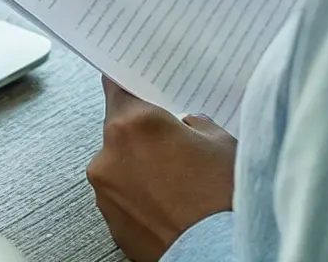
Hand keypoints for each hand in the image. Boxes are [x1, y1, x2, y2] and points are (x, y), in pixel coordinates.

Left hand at [88, 77, 236, 261]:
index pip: (117, 86)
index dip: (130, 85)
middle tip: (176, 143)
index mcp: (134, 124)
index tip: (134, 84)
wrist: (218, 254)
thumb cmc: (222, 204)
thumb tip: (185, 125)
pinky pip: (122, 194)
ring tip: (179, 181)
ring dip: (141, 166)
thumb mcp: (222, 144)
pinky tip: (170, 201)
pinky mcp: (109, 220)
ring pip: (120, 164)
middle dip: (144, 133)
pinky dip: (140, 194)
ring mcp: (105, 191)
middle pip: (120, 129)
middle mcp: (109, 155)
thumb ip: (194, 124)